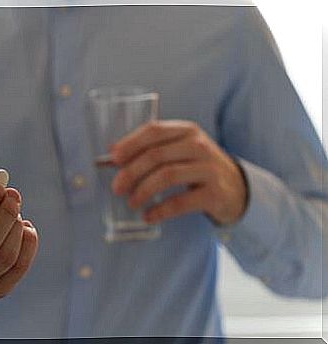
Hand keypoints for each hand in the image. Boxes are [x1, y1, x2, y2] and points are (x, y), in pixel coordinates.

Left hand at [110, 120, 246, 225]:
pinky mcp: (214, 194)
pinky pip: (180, 202)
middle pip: (156, 155)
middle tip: (117, 188)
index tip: (113, 158)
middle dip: (131, 172)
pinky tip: (148, 216)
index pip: (154, 131)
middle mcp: (199, 146)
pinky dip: (160, 210)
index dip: (130, 144)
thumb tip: (112, 158)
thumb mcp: (179, 151)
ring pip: (167, 176)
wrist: (236, 188)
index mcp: (187, 131)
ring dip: (143, 191)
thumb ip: (151, 151)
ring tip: (132, 203)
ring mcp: (209, 169)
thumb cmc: (197, 167)